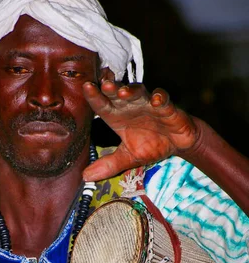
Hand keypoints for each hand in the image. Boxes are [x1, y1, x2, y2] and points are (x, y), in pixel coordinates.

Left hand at [82, 81, 198, 180]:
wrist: (177, 144)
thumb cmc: (150, 146)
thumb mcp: (127, 158)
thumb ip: (108, 165)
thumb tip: (85, 177)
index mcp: (117, 117)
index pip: (102, 105)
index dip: (94, 97)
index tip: (86, 87)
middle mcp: (130, 107)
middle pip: (118, 94)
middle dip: (111, 88)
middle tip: (104, 85)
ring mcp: (148, 104)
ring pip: (138, 92)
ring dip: (131, 90)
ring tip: (123, 91)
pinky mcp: (167, 107)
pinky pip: (163, 99)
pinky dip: (160, 98)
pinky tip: (156, 100)